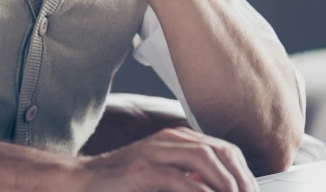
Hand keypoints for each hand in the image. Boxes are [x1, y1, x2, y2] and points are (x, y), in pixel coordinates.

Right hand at [74, 127, 257, 191]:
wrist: (81, 182)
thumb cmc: (122, 184)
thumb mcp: (162, 176)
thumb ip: (188, 178)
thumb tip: (221, 188)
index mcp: (177, 139)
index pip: (223, 148)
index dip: (244, 171)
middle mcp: (169, 139)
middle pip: (220, 151)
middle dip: (241, 179)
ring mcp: (154, 151)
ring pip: (205, 158)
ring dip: (226, 183)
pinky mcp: (141, 169)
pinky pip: (178, 178)